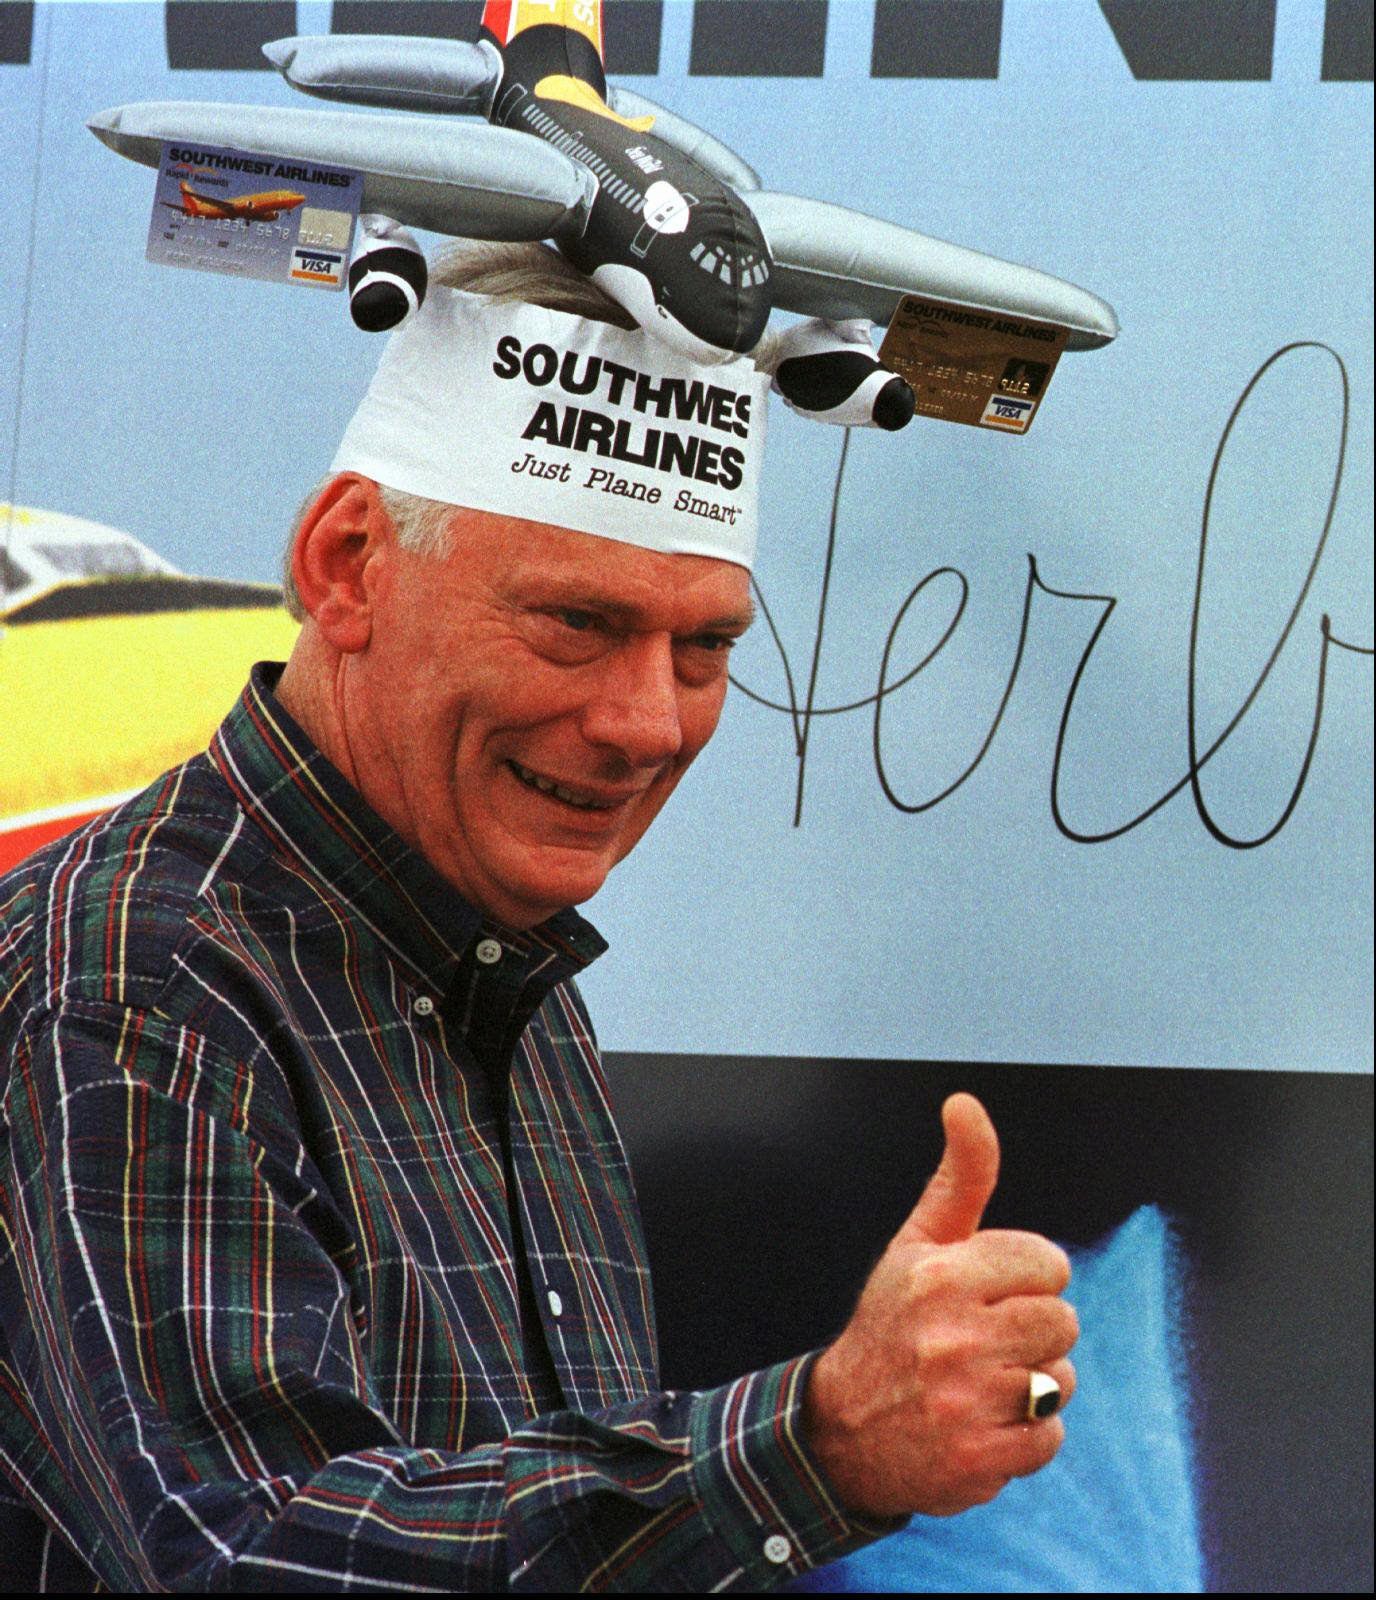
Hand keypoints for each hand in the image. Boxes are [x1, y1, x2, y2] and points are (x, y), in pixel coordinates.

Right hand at [802, 1094, 1077, 1518]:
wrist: (843, 1429)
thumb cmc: (894, 1322)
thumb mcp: (918, 1243)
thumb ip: (960, 1175)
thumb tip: (965, 1102)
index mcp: (939, 1274)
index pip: (1050, 1264)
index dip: (1028, 1278)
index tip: (990, 1292)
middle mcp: (950, 1335)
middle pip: (1064, 1322)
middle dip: (1034, 1331)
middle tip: (985, 1340)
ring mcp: (964, 1401)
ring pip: (1062, 1381)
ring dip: (1032, 1387)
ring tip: (981, 1383)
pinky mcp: (978, 1460)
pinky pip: (1050, 1439)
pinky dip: (1025, 1437)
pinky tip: (981, 1424)